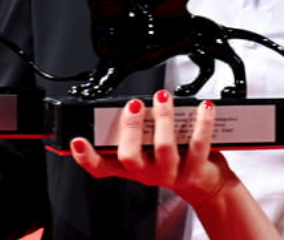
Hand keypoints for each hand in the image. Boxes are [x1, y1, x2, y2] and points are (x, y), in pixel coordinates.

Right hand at [71, 91, 234, 206]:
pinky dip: (201, 122)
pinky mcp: (194, 171)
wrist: (205, 184)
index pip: (101, 168)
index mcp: (131, 167)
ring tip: (163, 98)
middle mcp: (147, 173)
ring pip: (163, 147)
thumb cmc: (175, 160)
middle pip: (130, 156)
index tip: (77, 141)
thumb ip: (139, 132)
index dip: (86, 157)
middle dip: (130, 128)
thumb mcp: (149, 149)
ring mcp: (170, 174)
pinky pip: (198, 144)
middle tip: (134, 105)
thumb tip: (135, 102)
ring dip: (163, 118)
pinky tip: (203, 108)